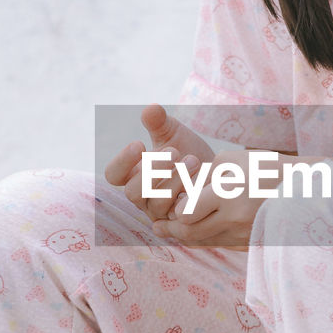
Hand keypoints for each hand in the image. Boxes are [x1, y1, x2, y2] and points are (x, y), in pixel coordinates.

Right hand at [103, 103, 217, 222]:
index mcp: (132, 175)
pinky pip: (179, 215)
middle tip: (174, 151)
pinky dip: (190, 196)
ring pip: (157, 203)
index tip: (140, 143)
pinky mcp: (180, 223)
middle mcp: (142, 197)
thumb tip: (151, 108)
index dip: (122, 162)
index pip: (113, 175)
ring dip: (175, 181)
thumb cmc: (188, 151)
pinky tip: (203, 180)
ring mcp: (160, 212)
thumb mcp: (174, 133)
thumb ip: (159, 123)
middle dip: (152, 171)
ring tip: (194, 160)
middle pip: (133, 192)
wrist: (218, 172)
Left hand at [152, 149, 281, 250]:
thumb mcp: (234, 161)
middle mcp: (234, 218)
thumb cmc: (268, 169)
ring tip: (168, 230)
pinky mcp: (248, 243)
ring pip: (202, 241)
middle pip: (190, 232)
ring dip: (184, 236)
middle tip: (158, 225)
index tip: (168, 203)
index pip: (186, 211)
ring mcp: (242, 234)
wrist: (307, 192)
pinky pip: (217, 245)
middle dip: (171, 228)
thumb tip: (181, 189)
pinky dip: (203, 239)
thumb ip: (204, 175)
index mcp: (228, 193)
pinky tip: (195, 233)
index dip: (174, 209)